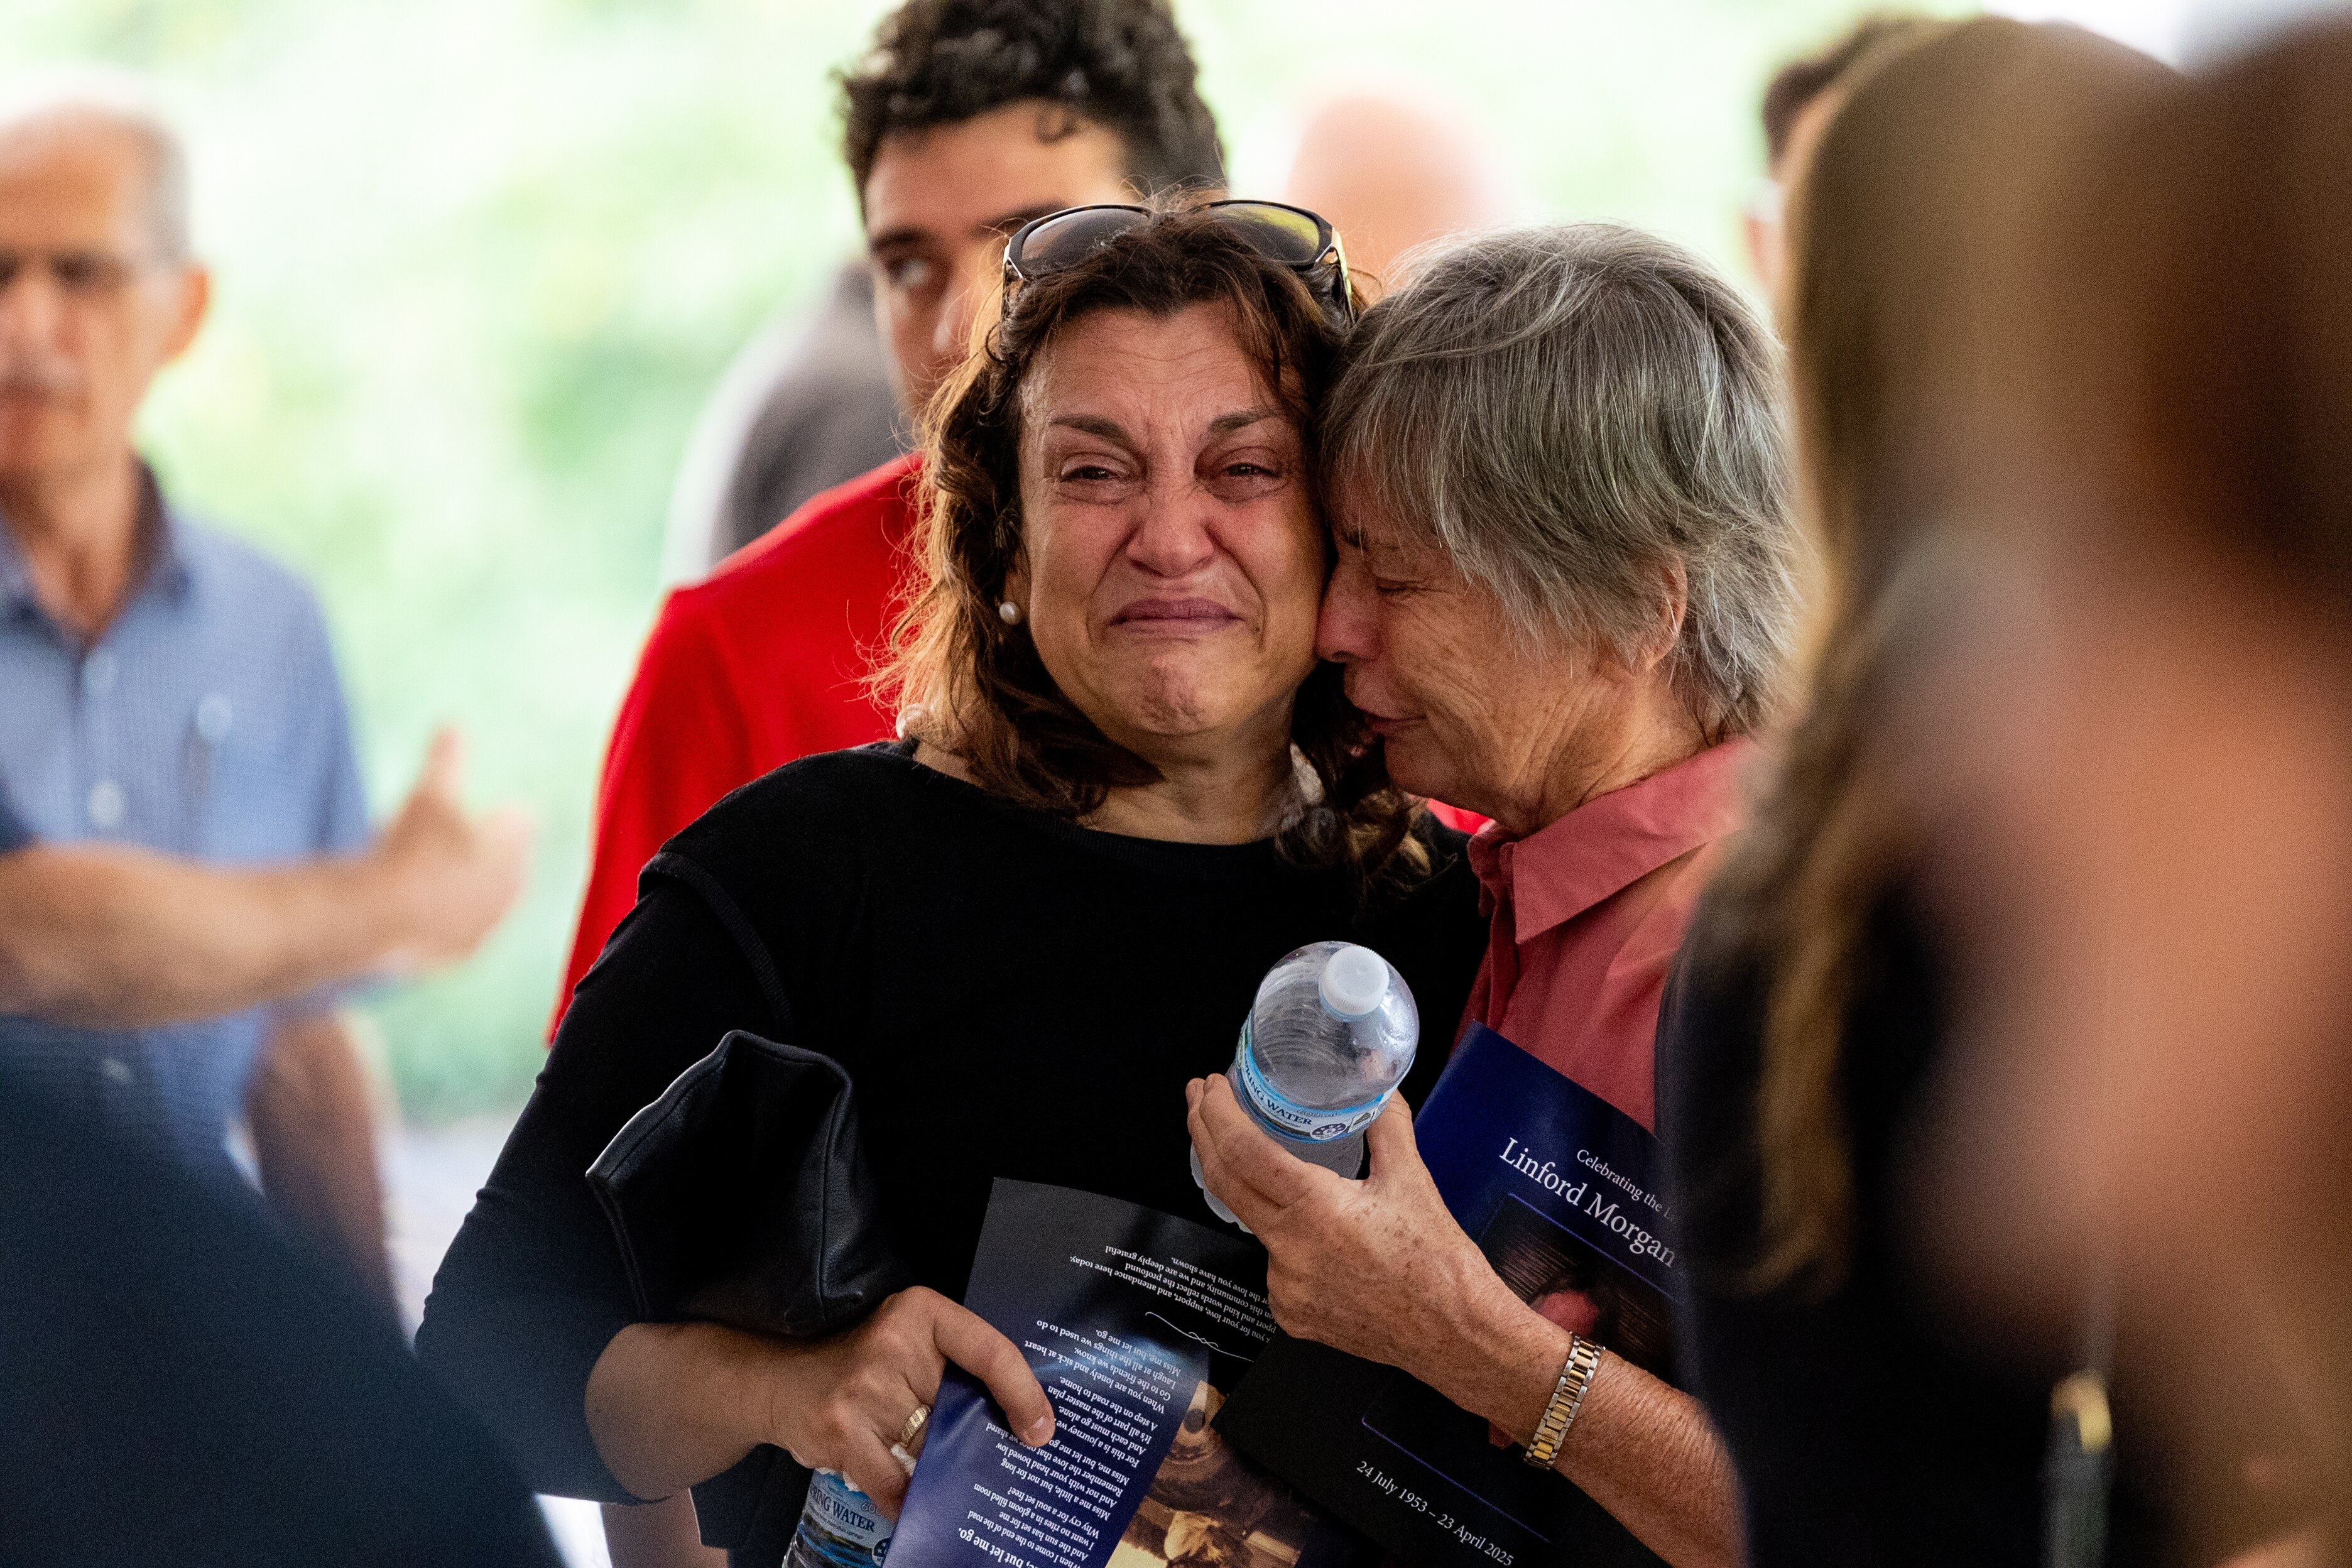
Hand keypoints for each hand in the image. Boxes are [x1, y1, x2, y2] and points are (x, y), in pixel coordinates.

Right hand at [369, 727, 530, 973]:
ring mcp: (487, 924)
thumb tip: (453, 723)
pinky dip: (454, 925)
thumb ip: (445, 760)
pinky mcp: (462, 953)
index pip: (522, 826)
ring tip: (456, 882)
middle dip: (498, 857)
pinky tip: (437, 916)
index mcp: (511, 847)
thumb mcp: (426, 796)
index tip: (511, 813)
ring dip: (477, 893)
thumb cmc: (409, 849)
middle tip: (485, 848)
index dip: (511, 818)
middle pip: (511, 869)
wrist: (383, 917)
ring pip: (490, 906)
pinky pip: (465, 936)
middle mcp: (508, 889)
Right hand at [761, 1287, 1054, 1517]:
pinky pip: (893, 1482)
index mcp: (920, 1311)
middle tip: (997, 1463)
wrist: (779, 1380)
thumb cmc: (859, 1362)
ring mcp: (865, 1389)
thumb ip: (951, 1364)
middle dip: (975, 1439)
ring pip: (930, 1448)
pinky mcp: (842, 1431)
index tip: (1041, 1430)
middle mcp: (893, 1344)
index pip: (990, 1351)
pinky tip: (920, 1510)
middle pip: (960, 1409)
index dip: (1023, 1394)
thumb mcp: (906, 1340)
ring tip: (955, 1483)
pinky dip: (910, 1501)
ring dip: (942, 1469)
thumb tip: (1013, 1417)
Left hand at [1186, 1075, 1531, 1395]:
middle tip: (1201, 1100)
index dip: (1218, 1114)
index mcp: (1315, 1209)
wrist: (1454, 1334)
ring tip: (1278, 1170)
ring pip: (1256, 1224)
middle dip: (1204, 1135)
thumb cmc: (1438, 1259)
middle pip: (1224, 1183)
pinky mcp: (1290, 1315)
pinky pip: (1275, 1264)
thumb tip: (1374, 1080)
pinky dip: (1287, 1240)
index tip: (1210, 1086)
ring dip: (1257, 1192)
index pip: (1243, 1152)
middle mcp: (1288, 1250)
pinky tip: (1319, 1238)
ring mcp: (1284, 1287)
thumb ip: (1386, 1122)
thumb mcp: (1412, 1178)